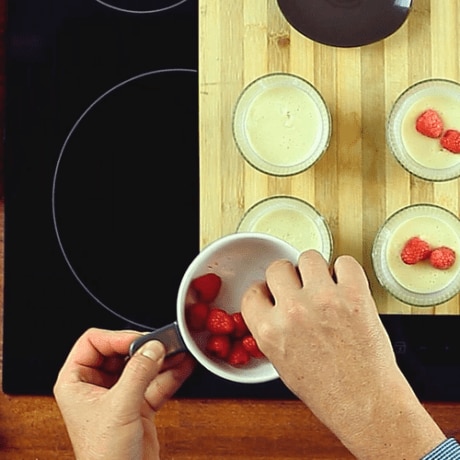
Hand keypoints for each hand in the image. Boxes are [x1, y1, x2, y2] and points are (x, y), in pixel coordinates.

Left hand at [54, 328, 194, 459]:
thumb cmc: (104, 458)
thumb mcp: (120, 408)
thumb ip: (138, 373)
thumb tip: (153, 347)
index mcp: (76, 381)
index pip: (93, 342)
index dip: (117, 337)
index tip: (139, 340)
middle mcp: (96, 385)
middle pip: (120, 351)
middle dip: (143, 347)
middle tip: (163, 344)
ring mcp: (118, 394)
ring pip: (140, 365)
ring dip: (161, 359)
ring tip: (178, 350)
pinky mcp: (138, 404)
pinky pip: (154, 382)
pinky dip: (169, 374)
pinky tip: (183, 365)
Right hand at [241, 250, 445, 459]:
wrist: (365, 403)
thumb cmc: (327, 391)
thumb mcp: (281, 363)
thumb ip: (272, 329)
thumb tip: (275, 304)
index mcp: (268, 331)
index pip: (253, 291)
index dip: (265, 291)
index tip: (275, 292)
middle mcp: (292, 311)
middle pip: (278, 268)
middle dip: (288, 277)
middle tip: (301, 289)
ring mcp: (323, 300)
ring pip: (308, 257)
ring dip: (315, 269)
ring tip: (325, 286)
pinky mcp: (353, 295)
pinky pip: (344, 262)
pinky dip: (346, 271)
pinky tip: (346, 286)